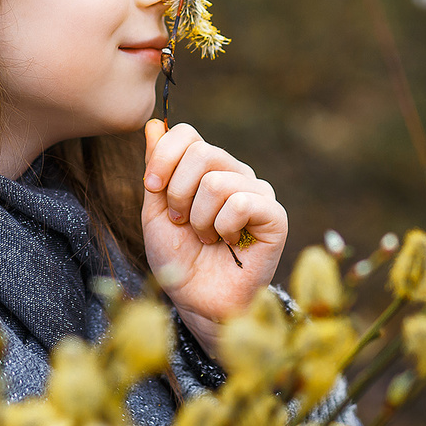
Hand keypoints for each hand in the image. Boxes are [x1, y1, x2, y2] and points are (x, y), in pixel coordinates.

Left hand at [141, 119, 288, 358]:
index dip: (163, 158)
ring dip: (199, 218)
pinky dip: (223, 226)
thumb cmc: (178, 258)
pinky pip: (241, 202)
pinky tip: (227, 243)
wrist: (197, 301)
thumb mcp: (155, 211)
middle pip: (202, 152)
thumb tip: (154, 124)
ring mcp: (258, 193)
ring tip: (205, 237)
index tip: (151, 188)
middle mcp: (236, 173)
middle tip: (181, 221)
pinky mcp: (274, 217)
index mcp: (207, 168)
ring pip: (218, 181)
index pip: (187, 134)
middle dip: (178, 191)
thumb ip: (157, 169)